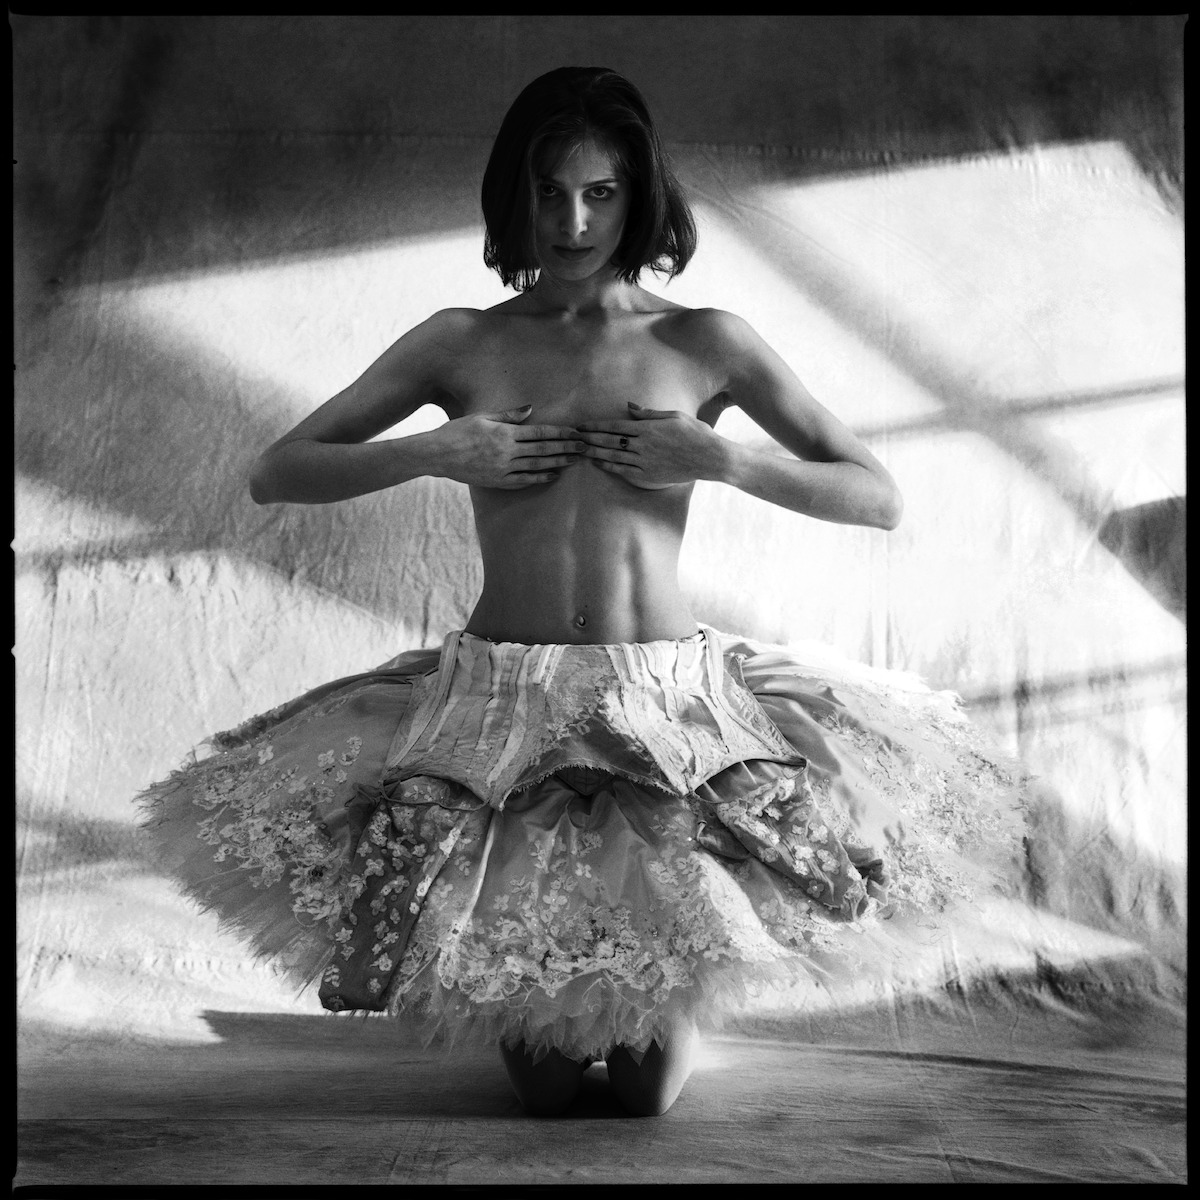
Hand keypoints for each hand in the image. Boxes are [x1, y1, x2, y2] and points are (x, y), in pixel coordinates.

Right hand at [430, 406, 583, 488]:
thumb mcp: (482, 416)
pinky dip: (540, 478)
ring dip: (558, 463)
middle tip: (585, 447)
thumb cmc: (457, 431)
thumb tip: (531, 408)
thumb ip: (508, 414)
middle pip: (543, 450)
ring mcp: (502, 469)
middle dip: (566, 448)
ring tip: (576, 460)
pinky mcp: (497, 482)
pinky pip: (524, 481)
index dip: (560, 433)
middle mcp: (506, 452)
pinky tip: (554, 475)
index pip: (540, 433)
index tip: (576, 432)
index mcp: (504, 433)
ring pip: (537, 466)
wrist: (437, 455)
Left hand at [576, 402, 727, 489]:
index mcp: (648, 428)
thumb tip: (629, 406)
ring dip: (594, 452)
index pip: (615, 425)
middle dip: (589, 438)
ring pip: (613, 456)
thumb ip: (649, 413)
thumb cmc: (695, 433)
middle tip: (573, 437)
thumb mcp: (674, 415)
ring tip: (580, 449)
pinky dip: (609, 466)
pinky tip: (598, 462)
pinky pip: (623, 471)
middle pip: (609, 440)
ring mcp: (645, 462)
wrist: (709, 458)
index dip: (596, 425)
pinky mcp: (648, 476)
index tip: (582, 425)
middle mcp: (643, 445)